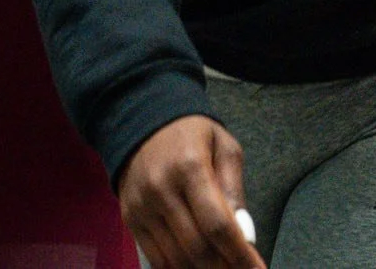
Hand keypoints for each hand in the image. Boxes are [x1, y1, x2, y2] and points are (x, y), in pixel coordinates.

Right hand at [118, 116, 262, 268]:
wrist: (142, 123)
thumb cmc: (192, 134)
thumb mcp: (224, 146)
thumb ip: (234, 188)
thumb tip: (244, 233)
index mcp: (190, 167)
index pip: (217, 224)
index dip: (240, 254)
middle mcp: (162, 190)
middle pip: (197, 248)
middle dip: (224, 267)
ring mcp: (142, 208)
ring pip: (176, 259)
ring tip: (223, 268)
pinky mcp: (130, 219)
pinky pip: (156, 258)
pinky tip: (197, 267)